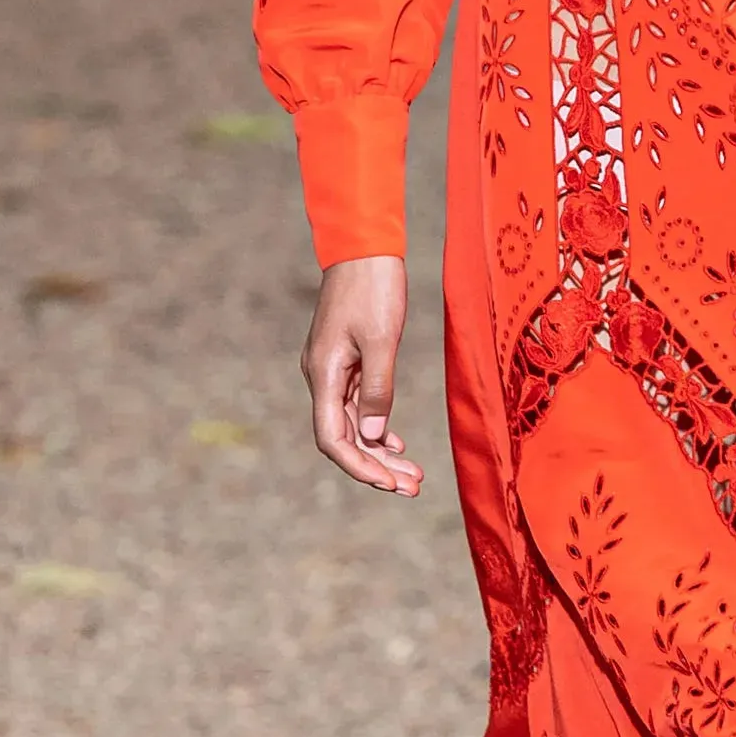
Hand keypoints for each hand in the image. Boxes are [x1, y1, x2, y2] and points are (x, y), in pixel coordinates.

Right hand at [302, 255, 420, 493]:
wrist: (363, 247)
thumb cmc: (373, 287)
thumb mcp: (382, 339)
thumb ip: (378, 389)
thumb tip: (376, 438)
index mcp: (324, 375)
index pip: (334, 439)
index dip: (360, 467)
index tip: (390, 484)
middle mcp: (321, 378)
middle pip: (344, 438)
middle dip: (376, 467)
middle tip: (413, 488)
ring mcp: (331, 371)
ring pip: (354, 424)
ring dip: (381, 452)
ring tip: (414, 474)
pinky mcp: (344, 362)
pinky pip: (358, 406)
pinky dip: (378, 427)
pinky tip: (397, 444)